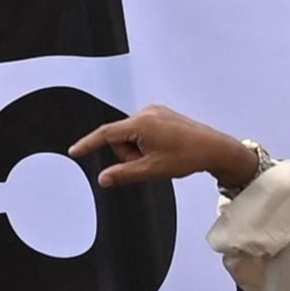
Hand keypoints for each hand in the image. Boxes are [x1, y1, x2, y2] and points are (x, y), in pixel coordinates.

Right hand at [82, 109, 266, 193]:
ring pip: (131, 136)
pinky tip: (164, 149)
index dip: (88, 144)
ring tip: (161, 156)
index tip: (74, 151)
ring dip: (139, 150)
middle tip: (151, 163)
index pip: (106, 134)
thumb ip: (124, 174)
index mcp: (141, 123)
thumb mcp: (152, 170)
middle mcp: (146, 112)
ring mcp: (155, 111)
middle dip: (129, 154)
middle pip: (120, 138)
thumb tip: (102, 179)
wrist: (214, 148)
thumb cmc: (186, 157)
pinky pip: (143, 131)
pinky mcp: (162, 114)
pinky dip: (146, 143)